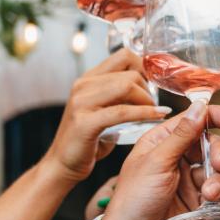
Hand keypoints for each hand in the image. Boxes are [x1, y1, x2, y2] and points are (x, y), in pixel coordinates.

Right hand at [45, 50, 169, 183]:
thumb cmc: (87, 140)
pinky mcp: (85, 122)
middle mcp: (82, 85)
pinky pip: (122, 112)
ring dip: (147, 100)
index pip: (123, 55)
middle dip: (149, 88)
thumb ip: (119, 97)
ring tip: (154, 112)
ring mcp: (81, 102)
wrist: (62, 165)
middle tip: (154, 104)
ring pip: (127, 86)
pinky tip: (156, 117)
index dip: (145, 67)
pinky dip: (144, 113)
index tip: (155, 84)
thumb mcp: (103, 111)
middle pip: (129, 72)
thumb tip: (146, 89)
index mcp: (88, 79)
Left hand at [99, 101, 219, 219]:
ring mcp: (188, 181)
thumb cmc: (133, 201)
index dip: (213, 117)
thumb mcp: (157, 163)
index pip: (193, 121)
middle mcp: (177, 159)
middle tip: (219, 165)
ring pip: (218, 171)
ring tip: (209, 195)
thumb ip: (182, 135)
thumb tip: (199, 107)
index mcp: (162, 142)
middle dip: (219, 155)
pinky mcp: (197, 203)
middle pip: (211, 146)